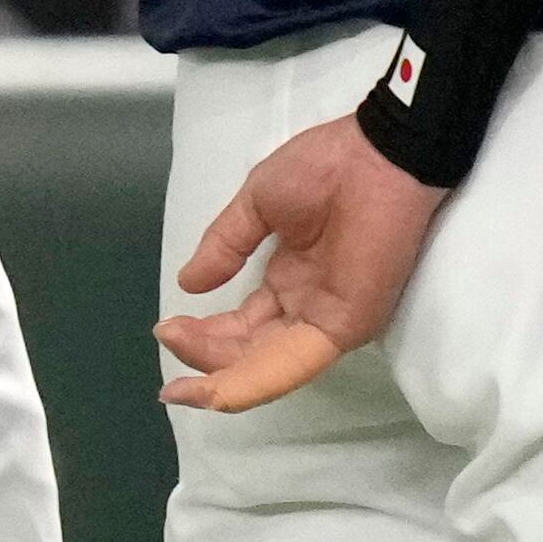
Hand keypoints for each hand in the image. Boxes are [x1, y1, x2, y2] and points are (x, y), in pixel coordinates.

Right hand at [155, 115, 444, 412]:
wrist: (377, 152)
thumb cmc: (326, 167)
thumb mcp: (258, 203)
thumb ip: (225, 245)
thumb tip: (187, 283)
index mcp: (290, 280)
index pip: (242, 325)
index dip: (203, 335)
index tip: (166, 327)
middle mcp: (306, 307)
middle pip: (248, 352)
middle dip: (204, 357)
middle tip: (168, 342)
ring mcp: (325, 321)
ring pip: (264, 368)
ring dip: (218, 380)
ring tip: (180, 385)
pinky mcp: (342, 327)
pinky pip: (290, 365)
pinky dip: (249, 383)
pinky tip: (212, 389)